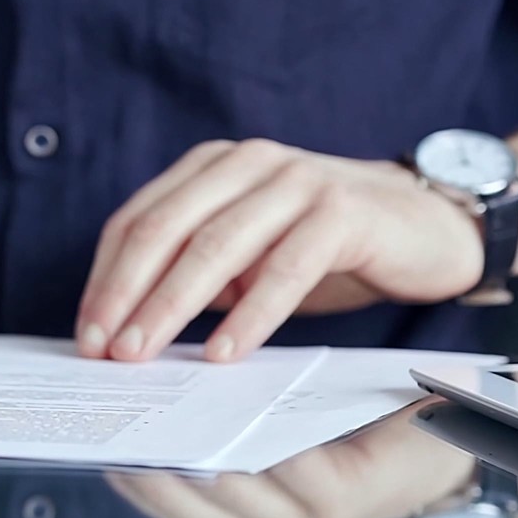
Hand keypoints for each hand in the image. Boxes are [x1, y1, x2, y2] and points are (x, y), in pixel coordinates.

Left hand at [77, 139, 483, 361]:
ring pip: (215, 246)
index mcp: (213, 167)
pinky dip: (249, 315)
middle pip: (164, 230)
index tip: (86, 334)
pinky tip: (224, 353)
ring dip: (171, 306)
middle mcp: (248, 162)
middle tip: (104, 352)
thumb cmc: (327, 247)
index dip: (106, 279)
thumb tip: (128, 331)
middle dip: (126, 294)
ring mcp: (295, 181)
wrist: (430, 224)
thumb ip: (197, 275)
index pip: (138, 221)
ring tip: (144, 355)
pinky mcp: (341, 212)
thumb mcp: (249, 256)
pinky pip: (283, 268)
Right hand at [107, 403, 473, 517]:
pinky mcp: (337, 502)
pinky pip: (282, 468)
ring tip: (152, 397)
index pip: (154, 496)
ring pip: (223, 486)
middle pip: (178, 498)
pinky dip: (253, 437)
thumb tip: (131, 374)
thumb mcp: (263, 422)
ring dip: (188, 444)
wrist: (444, 439)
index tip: (81, 418)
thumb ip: (208, 413)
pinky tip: (227, 398)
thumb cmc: (343, 421)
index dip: (117, 460)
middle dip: (139, 454)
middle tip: (102, 401)